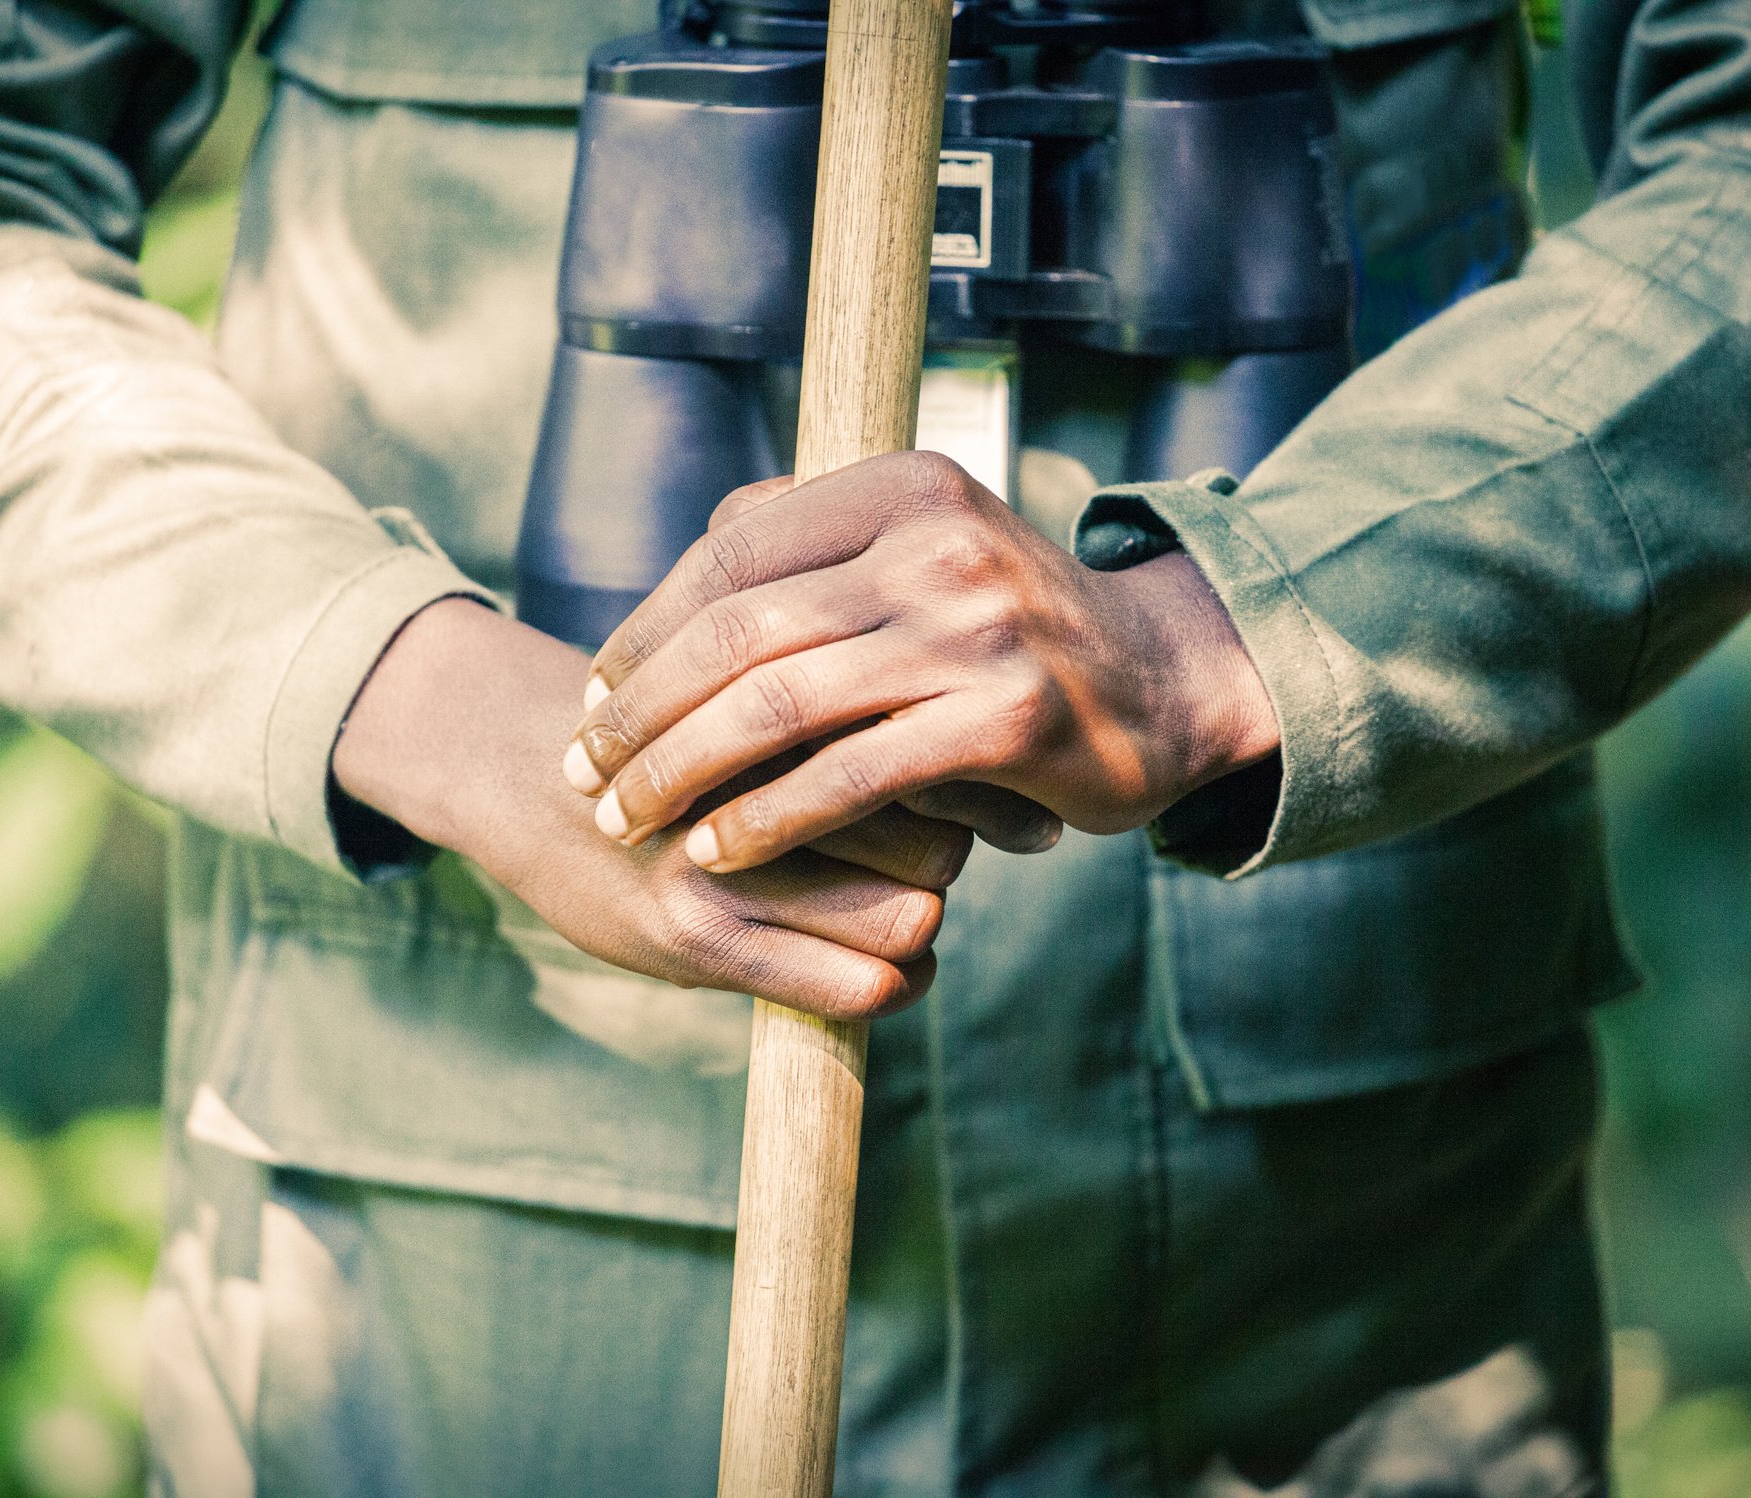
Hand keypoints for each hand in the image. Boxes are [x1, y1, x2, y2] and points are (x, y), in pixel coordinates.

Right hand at [331, 598, 967, 1018]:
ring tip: (903, 910)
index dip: (980, 783)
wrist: (521, 768)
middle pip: (941, 836)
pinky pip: (855, 987)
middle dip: (955, 854)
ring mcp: (724, 858)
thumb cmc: (675, 730)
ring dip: (921, 923)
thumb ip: (859, 700)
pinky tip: (886, 967)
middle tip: (932, 852)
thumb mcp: (757, 682)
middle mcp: (760, 770)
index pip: (938, 752)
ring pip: (910, 914)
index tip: (989, 800)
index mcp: (789, 693)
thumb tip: (1006, 762)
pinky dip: (894, 984)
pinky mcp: (695, 936)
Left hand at [561, 452, 1279, 873]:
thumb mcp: (924, 548)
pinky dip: (768, 818)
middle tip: (583, 770)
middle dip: (640, 710)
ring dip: (682, 771)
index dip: (643, 631)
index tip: (590, 697)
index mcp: (903, 485)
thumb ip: (818, 540)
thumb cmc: (1012, 626)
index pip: (729, 552)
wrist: (1167, 682)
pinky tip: (716, 852)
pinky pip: (850, 776)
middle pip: (737, 629)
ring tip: (625, 819)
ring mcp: (975, 630)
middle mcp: (937, 542)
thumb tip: (694, 558)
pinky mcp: (1005, 720)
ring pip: (779, 703)